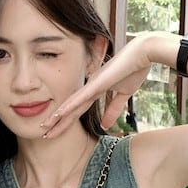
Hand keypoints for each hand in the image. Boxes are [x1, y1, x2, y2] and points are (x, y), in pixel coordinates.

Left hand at [41, 32, 161, 137]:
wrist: (143, 53)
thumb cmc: (134, 69)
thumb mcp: (123, 95)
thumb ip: (113, 109)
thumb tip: (105, 126)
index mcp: (95, 90)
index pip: (77, 110)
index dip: (66, 122)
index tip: (55, 131)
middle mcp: (89, 88)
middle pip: (70, 109)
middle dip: (57, 123)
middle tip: (44, 134)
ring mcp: (92, 85)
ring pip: (71, 105)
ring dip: (58, 117)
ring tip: (44, 127)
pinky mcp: (97, 82)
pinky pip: (81, 97)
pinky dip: (69, 106)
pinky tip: (58, 114)